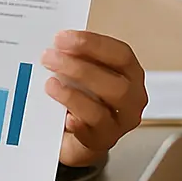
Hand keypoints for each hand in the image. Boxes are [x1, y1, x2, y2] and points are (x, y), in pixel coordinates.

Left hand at [41, 30, 147, 167]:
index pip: (120, 55)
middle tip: (50, 58)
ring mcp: (117, 124)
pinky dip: (76, 124)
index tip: (63, 38)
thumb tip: (56, 44)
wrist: (79, 133)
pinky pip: (88, 135)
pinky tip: (64, 116)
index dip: (92, 44)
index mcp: (131, 74)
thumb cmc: (86, 94)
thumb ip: (77, 56)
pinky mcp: (100, 142)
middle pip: (115, 85)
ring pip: (100, 112)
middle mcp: (131, 100)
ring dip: (71, 96)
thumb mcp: (86, 71)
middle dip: (79, 69)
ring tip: (50, 84)